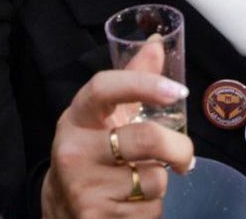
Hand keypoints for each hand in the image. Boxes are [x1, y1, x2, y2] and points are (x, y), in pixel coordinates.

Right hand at [41, 42, 194, 217]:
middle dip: (179, 148)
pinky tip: (130, 206)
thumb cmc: (90, 155)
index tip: (178, 90)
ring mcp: (84, 187)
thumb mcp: (102, 118)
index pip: (105, 88)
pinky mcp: (96, 217)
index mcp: (77, 118)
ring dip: (160, 183)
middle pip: (146, 139)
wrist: (61, 210)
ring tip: (138, 184)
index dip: (145, 84)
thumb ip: (132, 82)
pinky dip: (151, 209)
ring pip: (153, 180)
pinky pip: (149, 211)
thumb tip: (156, 44)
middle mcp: (75, 151)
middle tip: (185, 157)